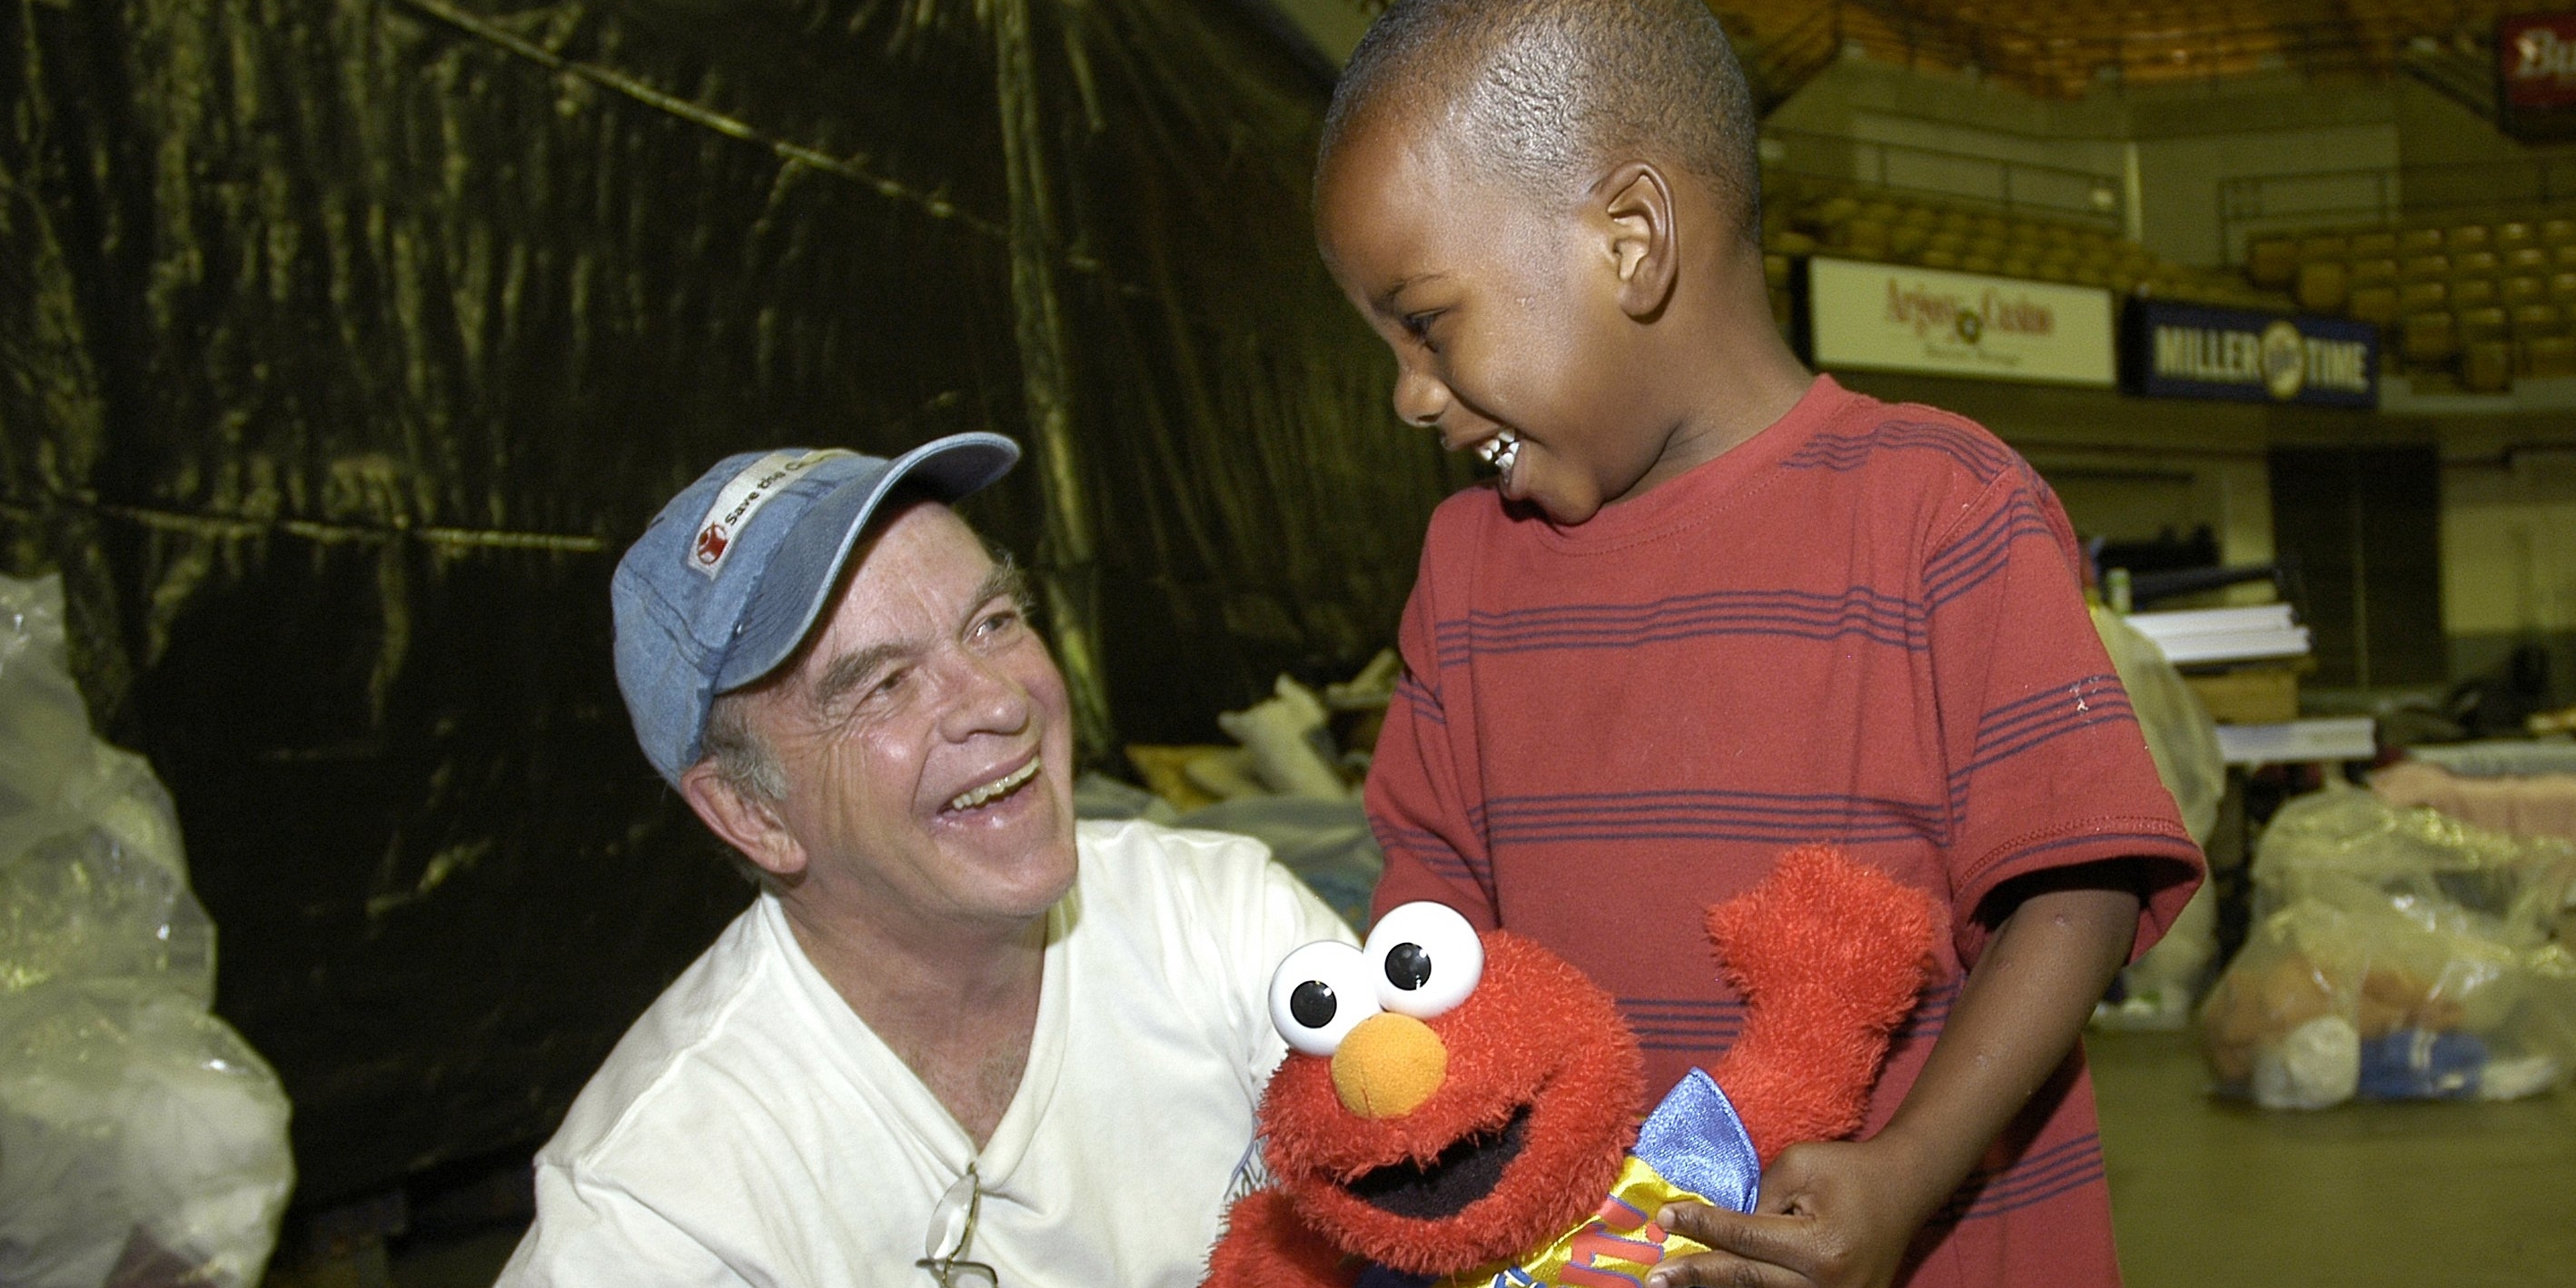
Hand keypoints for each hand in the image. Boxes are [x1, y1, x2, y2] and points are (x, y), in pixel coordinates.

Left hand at [1645, 1136, 1934, 1287]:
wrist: (1906, 1188)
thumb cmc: (1848, 1169)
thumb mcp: (1798, 1165)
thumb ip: (1756, 1198)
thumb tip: (1715, 1227)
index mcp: (1819, 1247)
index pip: (1745, 1238)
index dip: (1701, 1226)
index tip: (1664, 1216)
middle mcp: (1829, 1286)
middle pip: (1747, 1281)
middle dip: (1696, 1275)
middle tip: (1655, 1277)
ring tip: (1675, 1285)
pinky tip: (1715, 1286)